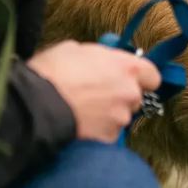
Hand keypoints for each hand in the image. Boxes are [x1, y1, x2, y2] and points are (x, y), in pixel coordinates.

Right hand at [27, 40, 160, 142]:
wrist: (36, 105)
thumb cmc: (53, 71)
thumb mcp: (76, 49)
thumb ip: (99, 57)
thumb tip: (99, 62)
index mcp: (127, 67)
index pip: (152, 76)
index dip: (140, 78)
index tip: (128, 79)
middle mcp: (130, 93)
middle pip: (135, 97)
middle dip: (120, 96)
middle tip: (98, 94)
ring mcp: (120, 118)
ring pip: (120, 116)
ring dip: (108, 114)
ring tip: (84, 110)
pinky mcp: (108, 138)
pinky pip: (108, 133)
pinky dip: (98, 130)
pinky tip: (81, 124)